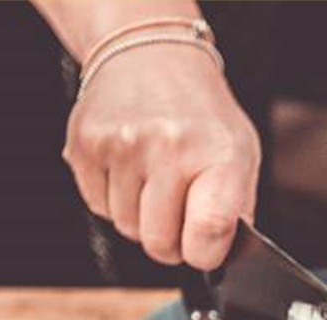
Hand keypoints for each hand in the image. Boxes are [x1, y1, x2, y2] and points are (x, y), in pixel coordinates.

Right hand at [63, 44, 259, 268]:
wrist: (152, 57)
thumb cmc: (202, 115)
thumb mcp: (242, 155)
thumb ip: (237, 210)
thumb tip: (223, 255)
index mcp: (217, 154)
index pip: (209, 230)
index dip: (205, 254)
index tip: (205, 249)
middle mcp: (168, 148)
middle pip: (159, 242)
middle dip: (171, 242)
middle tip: (180, 218)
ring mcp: (122, 145)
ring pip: (127, 228)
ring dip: (141, 219)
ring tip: (156, 182)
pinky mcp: (84, 145)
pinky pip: (98, 207)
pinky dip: (115, 200)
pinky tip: (131, 170)